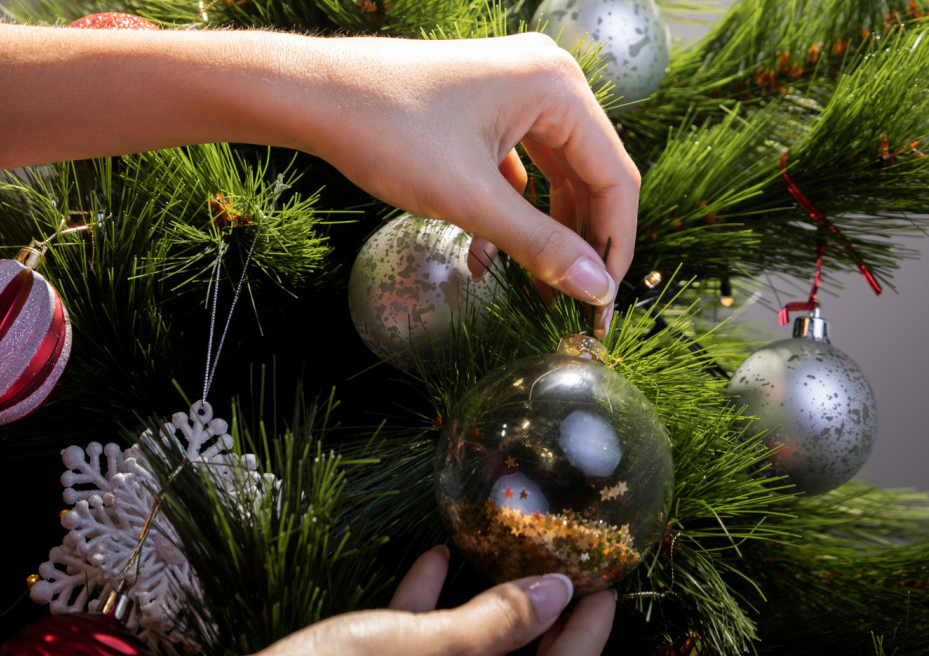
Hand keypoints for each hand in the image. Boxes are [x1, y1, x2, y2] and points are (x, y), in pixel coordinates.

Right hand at [249, 545, 615, 655]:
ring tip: (505, 569)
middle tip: (569, 593)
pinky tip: (433, 569)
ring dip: (485, 627)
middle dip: (545, 641)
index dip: (585, 634)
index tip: (605, 591)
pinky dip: (432, 632)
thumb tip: (556, 593)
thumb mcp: (437, 644)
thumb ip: (504, 617)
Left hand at [255, 34, 639, 336]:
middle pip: (590, 176)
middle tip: (575, 302)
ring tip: (536, 289)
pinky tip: (489, 256)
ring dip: (546, 233)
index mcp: (557, 88)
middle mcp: (548, 80)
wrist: (314, 95)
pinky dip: (514, 212)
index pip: (614, 178)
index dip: (614, 245)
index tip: (603, 302)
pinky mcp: (489, 108)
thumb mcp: (471, 201)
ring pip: (556, 176)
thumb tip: (597, 291)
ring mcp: (518, 90)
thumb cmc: (389, 133)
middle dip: (581, 243)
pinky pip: (523, 167)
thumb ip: (542, 247)